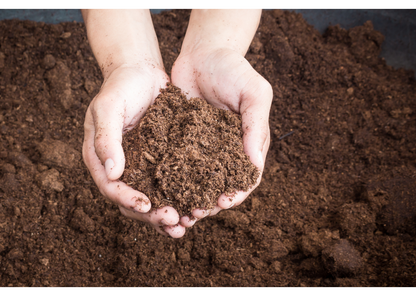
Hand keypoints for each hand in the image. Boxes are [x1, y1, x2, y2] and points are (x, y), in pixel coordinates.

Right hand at [82, 63, 185, 237]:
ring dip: (165, 216)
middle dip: (151, 215)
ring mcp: (139, 167)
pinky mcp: (158, 162)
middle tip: (174, 221)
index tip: (147, 205)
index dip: (128, 199)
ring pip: (151, 199)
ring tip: (185, 225)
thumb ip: (106, 138)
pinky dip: (179, 199)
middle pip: (131, 201)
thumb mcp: (109, 107)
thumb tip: (111, 173)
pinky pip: (167, 186)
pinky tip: (194, 207)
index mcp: (100, 158)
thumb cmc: (120, 86)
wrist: (140, 71)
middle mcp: (119, 168)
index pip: (111, 188)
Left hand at [171, 46, 271, 223]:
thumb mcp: (254, 93)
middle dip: (208, 203)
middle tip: (194, 214)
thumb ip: (255, 126)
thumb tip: (255, 165)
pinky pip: (175, 165)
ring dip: (188, 198)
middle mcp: (225, 151)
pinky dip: (170, 180)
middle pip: (219, 186)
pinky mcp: (180, 142)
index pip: (245, 178)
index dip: (236, 194)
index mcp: (248, 144)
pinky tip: (160, 190)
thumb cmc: (233, 69)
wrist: (203, 52)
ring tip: (176, 212)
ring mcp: (202, 148)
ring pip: (195, 181)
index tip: (223, 203)